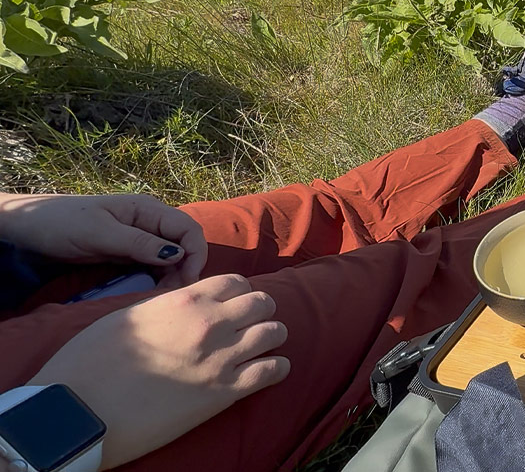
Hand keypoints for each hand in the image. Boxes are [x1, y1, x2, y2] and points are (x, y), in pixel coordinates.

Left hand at [0, 193, 206, 284]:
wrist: (28, 227)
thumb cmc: (61, 223)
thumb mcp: (100, 234)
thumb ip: (139, 243)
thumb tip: (178, 255)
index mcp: (147, 209)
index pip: (187, 229)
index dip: (195, 253)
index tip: (188, 281)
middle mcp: (148, 222)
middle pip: (184, 244)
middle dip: (187, 268)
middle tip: (175, 295)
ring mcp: (138, 238)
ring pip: (170, 257)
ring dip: (173, 276)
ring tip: (164, 297)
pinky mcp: (126, 252)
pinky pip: (152, 265)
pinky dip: (158, 279)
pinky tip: (152, 292)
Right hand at [28, 275, 290, 468]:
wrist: (80, 410)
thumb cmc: (91, 361)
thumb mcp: (127, 316)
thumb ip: (165, 306)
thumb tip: (181, 306)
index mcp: (186, 300)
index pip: (236, 282)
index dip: (237, 292)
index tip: (233, 304)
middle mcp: (211, 323)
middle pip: (262, 303)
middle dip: (260, 311)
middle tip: (250, 323)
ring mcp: (222, 357)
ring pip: (274, 332)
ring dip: (271, 336)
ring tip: (262, 345)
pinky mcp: (225, 392)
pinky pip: (272, 371)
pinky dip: (277, 368)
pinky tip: (272, 369)